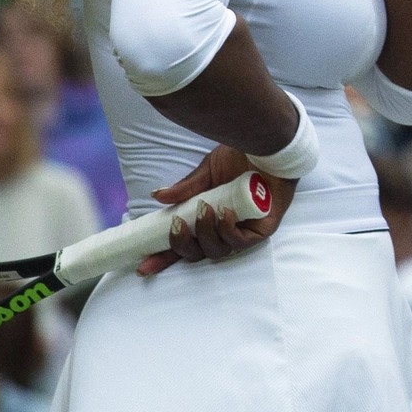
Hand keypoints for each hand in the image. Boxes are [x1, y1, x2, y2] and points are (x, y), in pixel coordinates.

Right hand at [137, 144, 295, 275]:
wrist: (269, 145)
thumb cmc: (241, 157)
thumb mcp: (207, 171)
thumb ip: (186, 188)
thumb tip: (157, 197)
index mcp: (207, 217)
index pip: (183, 245)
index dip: (163, 258)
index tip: (142, 266)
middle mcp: (223, 228)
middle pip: (197, 253)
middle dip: (182, 246)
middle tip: (177, 226)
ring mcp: (243, 231)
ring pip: (218, 250)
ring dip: (206, 233)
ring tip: (205, 210)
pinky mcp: (262, 229)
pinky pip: (241, 241)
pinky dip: (229, 230)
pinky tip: (225, 213)